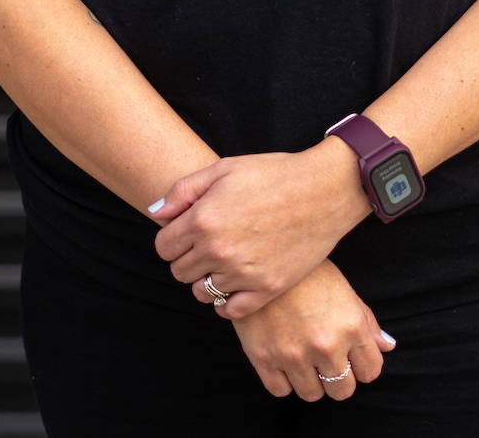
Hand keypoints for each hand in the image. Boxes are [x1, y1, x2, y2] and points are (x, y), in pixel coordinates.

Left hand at [149, 146, 369, 317]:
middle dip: (187, 257)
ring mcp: (242, 273)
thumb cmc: (273, 174)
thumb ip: (183, 190)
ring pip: (201, 292)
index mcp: (203, 219)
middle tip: (208, 243)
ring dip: (206, 279)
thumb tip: (155, 213)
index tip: (187, 231)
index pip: (163, 247)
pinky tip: (235, 283)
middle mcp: (218, 251)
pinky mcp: (266, 289)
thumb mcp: (224, 168)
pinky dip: (227, 301)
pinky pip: (229, 310)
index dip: (172, 238)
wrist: (323, 191)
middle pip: (179, 272)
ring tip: (224, 261)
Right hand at [230, 257, 396, 402]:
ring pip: (312, 394)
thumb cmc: (307, 270)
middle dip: (338, 378)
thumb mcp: (342, 288)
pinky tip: (283, 358)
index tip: (351, 357)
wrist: (261, 255)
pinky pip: (281, 390)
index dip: (362, 365)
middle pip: (343, 390)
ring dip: (310, 380)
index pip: (370, 372)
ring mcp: (294, 355)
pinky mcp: (264, 358)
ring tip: (303, 357)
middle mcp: (326, 345)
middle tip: (326, 360)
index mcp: (351, 326)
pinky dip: (283, 379)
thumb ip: (367, 321)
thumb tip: (388, 347)